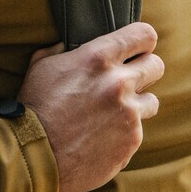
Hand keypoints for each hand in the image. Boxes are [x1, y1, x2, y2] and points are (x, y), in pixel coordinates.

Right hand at [17, 22, 164, 191]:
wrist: (34, 156)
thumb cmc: (34, 108)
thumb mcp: (41, 67)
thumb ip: (60, 51)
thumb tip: (67, 45)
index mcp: (98, 57)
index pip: (143, 35)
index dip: (142, 41)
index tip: (137, 49)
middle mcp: (119, 82)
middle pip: (156, 65)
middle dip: (144, 72)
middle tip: (128, 82)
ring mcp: (129, 113)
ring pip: (152, 101)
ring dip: (137, 105)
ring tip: (113, 115)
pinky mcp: (132, 140)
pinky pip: (138, 131)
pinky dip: (124, 133)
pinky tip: (102, 138)